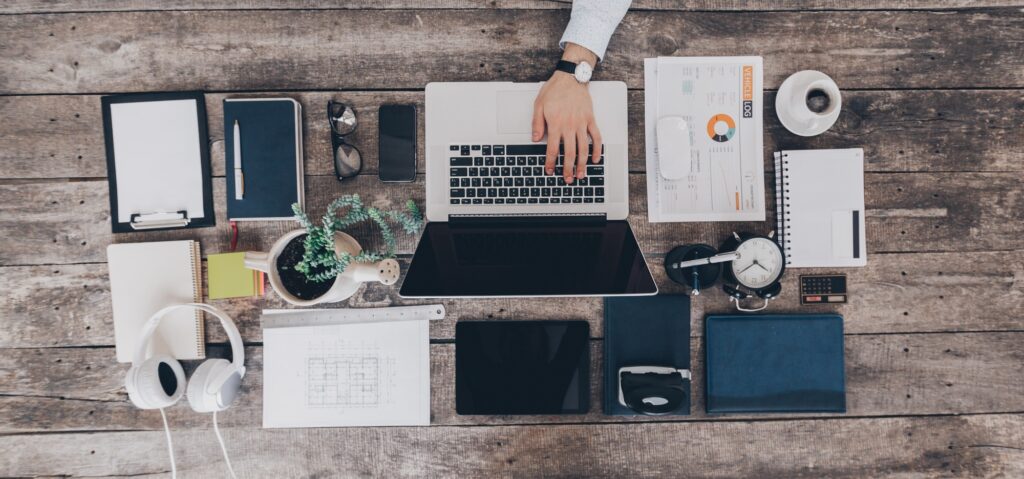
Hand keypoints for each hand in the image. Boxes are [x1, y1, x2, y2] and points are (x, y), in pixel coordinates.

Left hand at [531, 44, 602, 184]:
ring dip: (582, 164)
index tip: (550, 171)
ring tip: (581, 175)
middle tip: (568, 179)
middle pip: (570, 153)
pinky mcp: (591, 119)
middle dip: (568, 169)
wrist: (571, 77)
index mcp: (556, 124)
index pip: (553, 149)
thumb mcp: (539, 105)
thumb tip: (535, 139)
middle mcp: (569, 125)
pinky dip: (597, 149)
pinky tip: (595, 159)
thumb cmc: (554, 90)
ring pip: (583, 148)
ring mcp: (582, 123)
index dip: (551, 162)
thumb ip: (536, 123)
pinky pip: (596, 137)